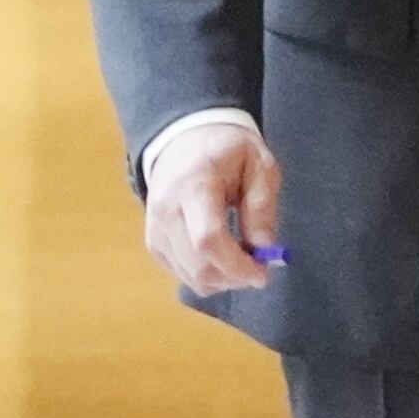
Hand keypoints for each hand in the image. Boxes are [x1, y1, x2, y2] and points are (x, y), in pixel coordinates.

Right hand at [144, 118, 282, 294]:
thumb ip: (262, 206)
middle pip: (198, 267)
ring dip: (222, 279)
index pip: (208, 239)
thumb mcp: (258, 164)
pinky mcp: (153, 242)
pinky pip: (182, 273)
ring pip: (190, 277)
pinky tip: (221, 254)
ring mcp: (155, 229)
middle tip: (258, 267)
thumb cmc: (226, 149)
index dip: (236, 265)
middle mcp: (166, 211)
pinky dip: (206, 274)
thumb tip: (264, 250)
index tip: (262, 273)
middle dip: (234, 277)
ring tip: (241, 257)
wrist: (183, 137)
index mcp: (193, 186)